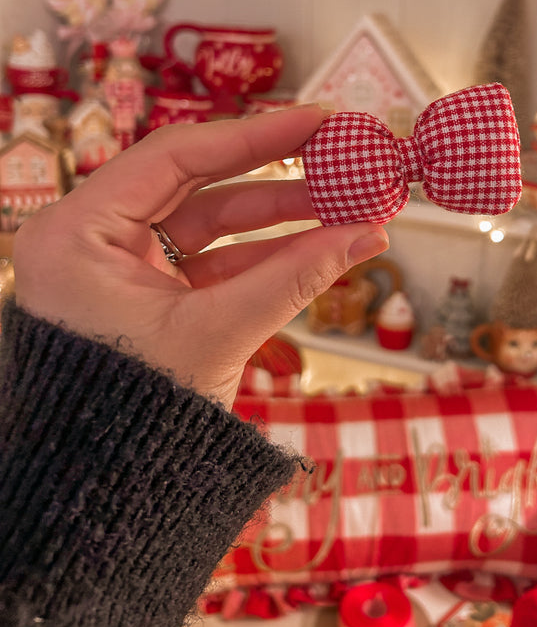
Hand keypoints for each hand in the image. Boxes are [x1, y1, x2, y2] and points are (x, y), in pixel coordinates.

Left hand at [12, 105, 388, 406]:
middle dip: (279, 176)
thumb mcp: (215, 336)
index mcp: (79, 232)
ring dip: (284, 218)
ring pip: (215, 224)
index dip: (257, 135)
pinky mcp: (153, 297)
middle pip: (200, 184)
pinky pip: (218, 263)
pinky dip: (269, 257)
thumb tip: (367, 234)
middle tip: (343, 156)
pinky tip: (325, 248)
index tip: (319, 121)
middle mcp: (95, 239)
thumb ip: (294, 279)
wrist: (96, 505)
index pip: (177, 156)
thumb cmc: (128, 422)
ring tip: (353, 207)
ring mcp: (125, 268)